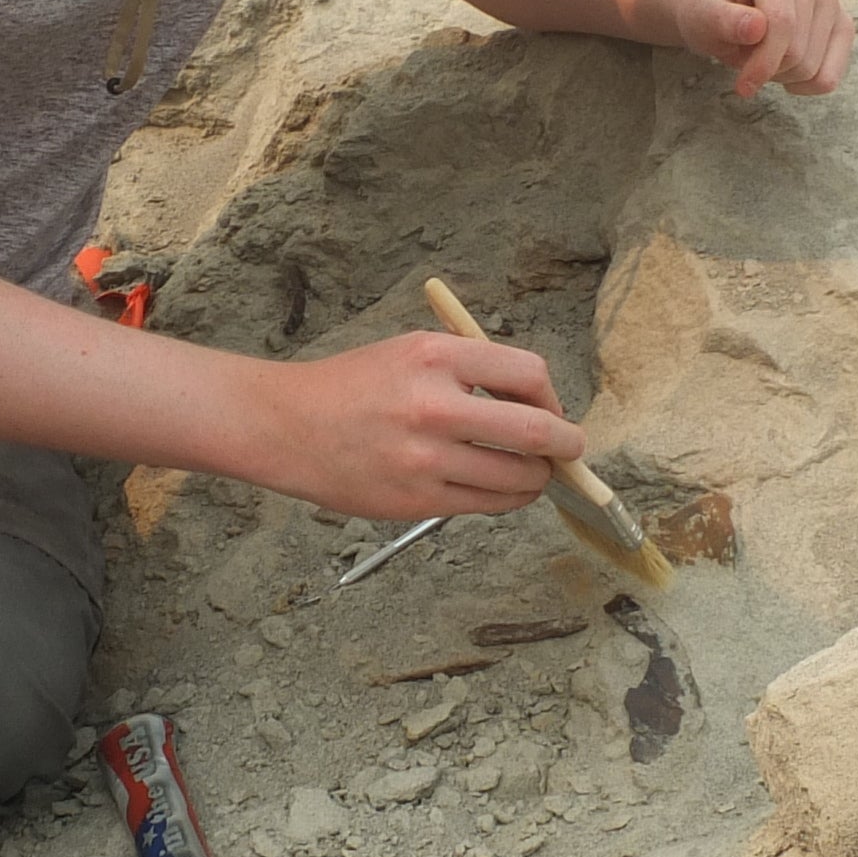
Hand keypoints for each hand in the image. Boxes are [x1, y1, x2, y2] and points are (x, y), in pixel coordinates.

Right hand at [249, 330, 580, 522]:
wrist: (287, 426)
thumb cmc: (351, 387)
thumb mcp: (410, 351)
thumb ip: (469, 368)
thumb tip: (534, 400)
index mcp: (435, 357)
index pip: (528, 373)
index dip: (551, 395)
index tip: (550, 407)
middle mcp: (433, 406)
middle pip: (535, 430)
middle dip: (566, 443)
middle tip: (570, 448)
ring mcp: (425, 458)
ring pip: (517, 476)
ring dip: (537, 477)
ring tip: (532, 472)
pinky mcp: (416, 499)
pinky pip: (486, 505)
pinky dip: (507, 499)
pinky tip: (502, 489)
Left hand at [676, 0, 854, 98]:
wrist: (723, 11)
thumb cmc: (710, 10)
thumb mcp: (701, 15)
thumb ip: (722, 19)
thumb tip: (756, 27)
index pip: (782, 21)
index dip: (763, 61)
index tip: (742, 85)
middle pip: (797, 49)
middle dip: (768, 68)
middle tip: (745, 60)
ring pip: (813, 67)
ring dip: (782, 75)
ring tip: (762, 56)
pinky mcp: (843, 23)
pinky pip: (830, 76)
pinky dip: (805, 85)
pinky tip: (785, 70)